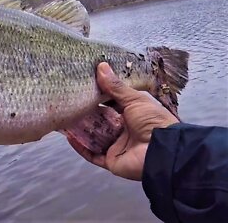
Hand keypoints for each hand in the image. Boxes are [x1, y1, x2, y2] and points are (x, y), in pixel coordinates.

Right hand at [67, 62, 178, 180]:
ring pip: (94, 137)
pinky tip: (69, 137)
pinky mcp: (111, 161)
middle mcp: (123, 130)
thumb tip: (101, 66)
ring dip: (80, 130)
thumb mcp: (134, 100)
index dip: (98, 97)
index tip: (83, 88)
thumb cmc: (153, 121)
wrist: (162, 151)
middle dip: (86, 114)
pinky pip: (92, 154)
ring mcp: (117, 146)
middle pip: (100, 122)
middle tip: (70, 104)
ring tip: (65, 119)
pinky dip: (81, 147)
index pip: (111, 104)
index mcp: (132, 115)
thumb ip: (115, 87)